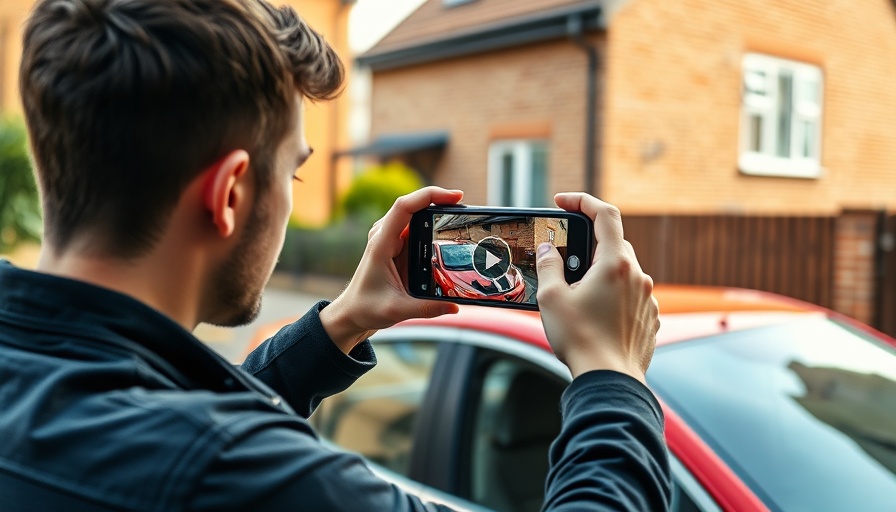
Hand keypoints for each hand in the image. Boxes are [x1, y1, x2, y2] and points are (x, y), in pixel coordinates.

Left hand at [319, 186, 463, 352]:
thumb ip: (427, 309)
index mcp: (381, 244)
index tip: (456, 196)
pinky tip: (447, 229)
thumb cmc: (366, 308)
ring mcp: (390, 238)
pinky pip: (416, 227)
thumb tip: (455, 307)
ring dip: (437, 211)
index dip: (430, 195)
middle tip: (465, 208)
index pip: (404, 207)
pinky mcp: (396, 245)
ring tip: (460, 216)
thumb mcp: (397, 311)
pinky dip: (432, 223)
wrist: (351, 312)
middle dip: (439, 201)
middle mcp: (384, 235)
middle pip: (413, 205)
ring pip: (415, 214)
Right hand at [535, 193, 658, 381]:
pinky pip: (631, 295)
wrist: (609, 381)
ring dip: (601, 273)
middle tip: (564, 259)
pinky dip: (613, 295)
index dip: (583, 201)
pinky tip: (595, 315)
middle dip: (588, 245)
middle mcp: (637, 276)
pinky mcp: (650, 318)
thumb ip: (549, 266)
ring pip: (623, 271)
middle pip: (614, 243)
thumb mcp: (552, 298)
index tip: (563, 202)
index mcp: (615, 264)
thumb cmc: (580, 339)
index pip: (605, 214)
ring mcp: (647, 298)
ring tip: (578, 295)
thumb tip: (548, 250)